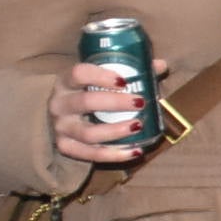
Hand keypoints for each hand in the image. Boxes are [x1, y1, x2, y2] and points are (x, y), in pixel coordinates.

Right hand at [49, 58, 168, 164]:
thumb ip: (129, 72)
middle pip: (86, 102)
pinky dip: (115, 155)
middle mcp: (59, 104)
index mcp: (66, 82)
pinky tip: (135, 151)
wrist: (61, 120)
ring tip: (139, 126)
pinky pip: (91, 155)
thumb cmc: (87, 94)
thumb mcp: (99, 80)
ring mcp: (61, 128)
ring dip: (116, 131)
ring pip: (88, 133)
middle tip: (140, 103)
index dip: (101, 76)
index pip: (78, 73)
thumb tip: (160, 65)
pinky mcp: (66, 148)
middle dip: (115, 103)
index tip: (124, 81)